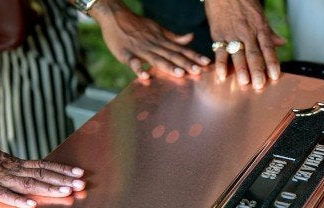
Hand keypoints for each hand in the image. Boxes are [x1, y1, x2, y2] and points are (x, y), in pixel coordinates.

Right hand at [0, 128, 85, 207]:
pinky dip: (18, 200)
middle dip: (62, 180)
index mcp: (18, 164)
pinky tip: (32, 205)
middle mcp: (13, 169)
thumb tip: (43, 179)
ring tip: (66, 192)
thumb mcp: (5, 164)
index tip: (80, 172)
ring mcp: (0, 178)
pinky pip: (3, 195)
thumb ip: (22, 171)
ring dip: (48, 188)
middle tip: (81, 184)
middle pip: (42, 174)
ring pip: (28, 183)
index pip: (44, 166)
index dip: (62, 169)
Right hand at [90, 0, 210, 79]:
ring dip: (168, 66)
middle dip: (186, 63)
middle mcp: (154, 45)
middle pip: (172, 55)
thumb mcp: (158, 29)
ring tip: (180, 74)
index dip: (194, 56)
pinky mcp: (126, 53)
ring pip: (156, 58)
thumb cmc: (138, 25)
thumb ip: (174, 37)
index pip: (181, 49)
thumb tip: (191, 38)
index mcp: (162, 40)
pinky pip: (133, 62)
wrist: (115, 16)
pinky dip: (139, 68)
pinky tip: (145, 76)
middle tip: (198, 71)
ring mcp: (140, 49)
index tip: (207, 63)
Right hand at [204, 0, 285, 88]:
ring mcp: (232, 34)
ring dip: (241, 69)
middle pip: (253, 54)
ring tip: (244, 82)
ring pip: (237, 54)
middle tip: (259, 85)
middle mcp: (247, 32)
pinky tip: (222, 75)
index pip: (268, 48)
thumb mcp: (260, 14)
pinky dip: (220, 63)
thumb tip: (282, 43)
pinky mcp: (218, 34)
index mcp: (259, 28)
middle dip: (257, 70)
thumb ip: (269, 32)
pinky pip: (219, 51)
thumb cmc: (243, 2)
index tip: (275, 76)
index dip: (272, 62)